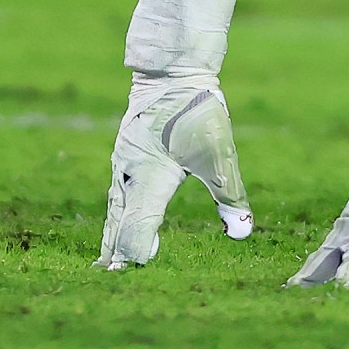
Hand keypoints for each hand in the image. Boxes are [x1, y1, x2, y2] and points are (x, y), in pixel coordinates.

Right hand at [94, 75, 252, 270]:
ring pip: (114, 207)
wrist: (172, 72)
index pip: (138, 226)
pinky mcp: (125, 152)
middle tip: (110, 277)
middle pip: (119, 222)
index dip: (137, 250)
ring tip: (107, 258)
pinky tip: (118, 216)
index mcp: (150, 178)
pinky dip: (115, 212)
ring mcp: (123, 163)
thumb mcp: (220, 153)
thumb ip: (229, 194)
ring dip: (111, 233)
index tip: (138, 268)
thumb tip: (241, 232)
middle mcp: (130, 174)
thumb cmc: (198, 112)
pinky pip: (116, 191)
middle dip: (116, 249)